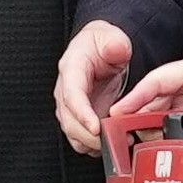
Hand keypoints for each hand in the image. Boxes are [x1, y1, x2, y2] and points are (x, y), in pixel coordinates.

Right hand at [56, 21, 132, 155]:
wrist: (99, 49)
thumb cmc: (102, 44)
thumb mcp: (111, 37)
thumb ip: (115, 43)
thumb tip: (116, 49)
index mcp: (71, 69)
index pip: (71, 95)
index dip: (82, 114)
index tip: (95, 127)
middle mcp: (66, 90)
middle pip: (69, 120)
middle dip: (88, 135)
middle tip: (112, 142)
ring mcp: (71, 106)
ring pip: (73, 133)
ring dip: (91, 143)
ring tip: (115, 145)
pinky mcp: (79, 117)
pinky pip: (81, 137)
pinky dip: (94, 145)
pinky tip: (111, 144)